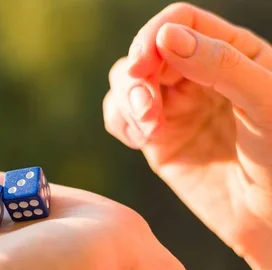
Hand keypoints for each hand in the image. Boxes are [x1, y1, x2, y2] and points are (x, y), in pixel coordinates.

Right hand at [103, 3, 271, 269]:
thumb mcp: (266, 103)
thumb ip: (220, 65)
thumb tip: (166, 36)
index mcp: (233, 53)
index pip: (181, 22)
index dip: (153, 35)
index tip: (143, 63)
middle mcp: (198, 75)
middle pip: (145, 52)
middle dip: (137, 78)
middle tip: (146, 110)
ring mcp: (175, 108)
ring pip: (127, 83)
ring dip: (126, 102)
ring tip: (147, 131)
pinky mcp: (157, 139)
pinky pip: (121, 116)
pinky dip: (120, 122)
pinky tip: (141, 140)